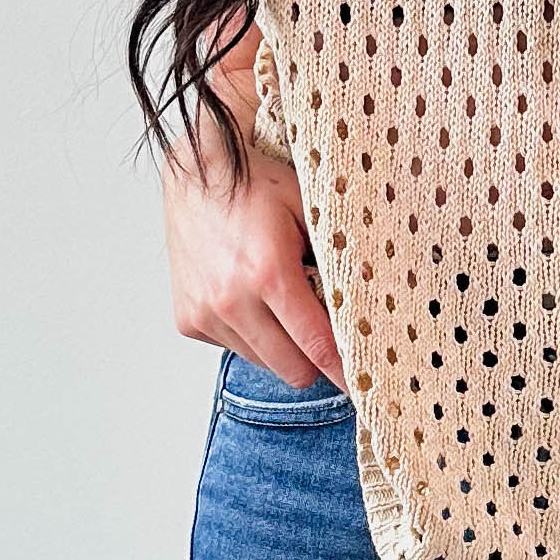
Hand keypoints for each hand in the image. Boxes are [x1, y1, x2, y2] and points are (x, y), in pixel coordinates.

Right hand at [159, 127, 343, 390]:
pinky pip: (234, 349)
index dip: (344, 371)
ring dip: (281, 347)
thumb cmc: (257, 187)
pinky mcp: (188, 321)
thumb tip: (370, 307)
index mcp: (269, 275)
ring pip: (263, 363)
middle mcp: (231, 302)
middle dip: (315, 361)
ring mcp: (205, 314)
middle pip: (293, 370)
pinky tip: (249, 299)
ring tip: (280, 304)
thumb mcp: (310, 214)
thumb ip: (338, 262)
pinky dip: (250, 335)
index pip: (317, 347)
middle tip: (325, 337)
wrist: (194, 173)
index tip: (364, 386)